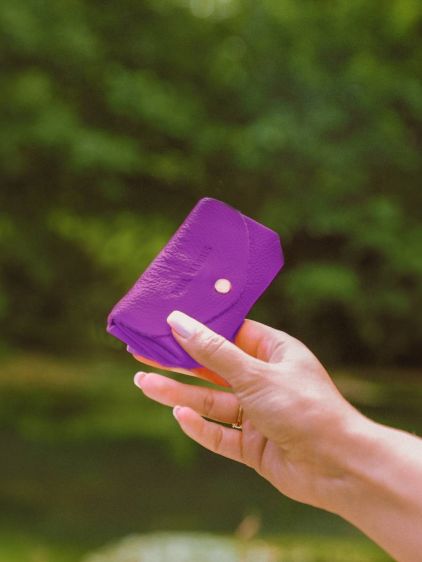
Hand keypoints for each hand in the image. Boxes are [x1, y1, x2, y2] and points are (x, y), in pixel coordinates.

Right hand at [132, 311, 362, 511]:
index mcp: (273, 353)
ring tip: (145, 384)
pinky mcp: (254, 445)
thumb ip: (214, 352)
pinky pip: (221, 434)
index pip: (230, 333)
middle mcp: (265, 380)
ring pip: (212, 402)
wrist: (339, 467)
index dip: (198, 327)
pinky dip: (201, 427)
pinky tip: (179, 416)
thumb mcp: (255, 374)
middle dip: (180, 363)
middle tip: (143, 354)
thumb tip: (179, 322)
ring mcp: (258, 413)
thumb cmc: (305, 408)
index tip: (166, 321)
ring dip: (180, 395)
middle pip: (214, 368)